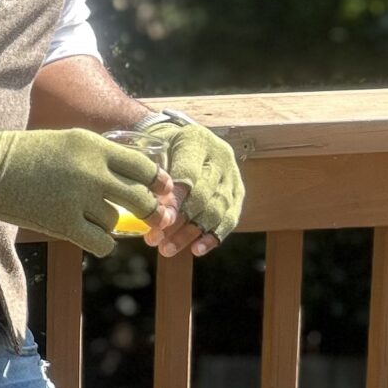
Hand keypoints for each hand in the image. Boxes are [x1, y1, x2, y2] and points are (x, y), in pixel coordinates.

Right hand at [0, 127, 169, 256]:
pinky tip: (91, 237)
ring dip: (109, 224)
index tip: (161, 191)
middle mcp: (92, 170)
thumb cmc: (28, 155)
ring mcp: (78, 198)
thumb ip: (102, 158)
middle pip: (140, 198)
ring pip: (117, 222)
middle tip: (152, 218)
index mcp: (95, 146)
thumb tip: (137, 181)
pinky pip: (102, 243)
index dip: (157, 183)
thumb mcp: (70, 143)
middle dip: (150, 211)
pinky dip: (101, 244)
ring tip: (89, 218)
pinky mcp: (63, 223)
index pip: (143, 167)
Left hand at [116, 117, 244, 249]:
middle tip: (154, 240)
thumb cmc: (160, 146)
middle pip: (203, 196)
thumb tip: (149, 210)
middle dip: (178, 222)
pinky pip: (230, 218)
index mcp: (196, 141)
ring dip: (191, 233)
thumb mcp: (153, 149)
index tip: (158, 219)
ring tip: (167, 249)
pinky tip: (196, 250)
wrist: (182, 137)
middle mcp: (220, 156)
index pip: (189, 175)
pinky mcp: (238, 191)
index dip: (175, 199)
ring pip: (217, 210)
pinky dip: (213, 237)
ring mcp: (232, 175)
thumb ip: (153, 177)